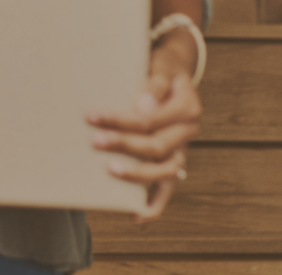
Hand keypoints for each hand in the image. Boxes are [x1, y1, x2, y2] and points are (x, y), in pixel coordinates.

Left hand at [88, 30, 202, 221]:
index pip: (150, 119)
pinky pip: (168, 188)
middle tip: (95, 141)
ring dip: (136, 174)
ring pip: (164, 171)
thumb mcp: (158, 66)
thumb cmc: (160, 68)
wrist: (173, 71)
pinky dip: (155, 205)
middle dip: (123, 144)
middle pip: (155, 146)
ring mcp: (183, 150)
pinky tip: (136, 216)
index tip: (92, 116)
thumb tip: (143, 106)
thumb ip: (152, 84)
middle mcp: (189, 131)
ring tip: (109, 170)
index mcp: (187, 107)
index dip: (121, 119)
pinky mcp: (174, 162)